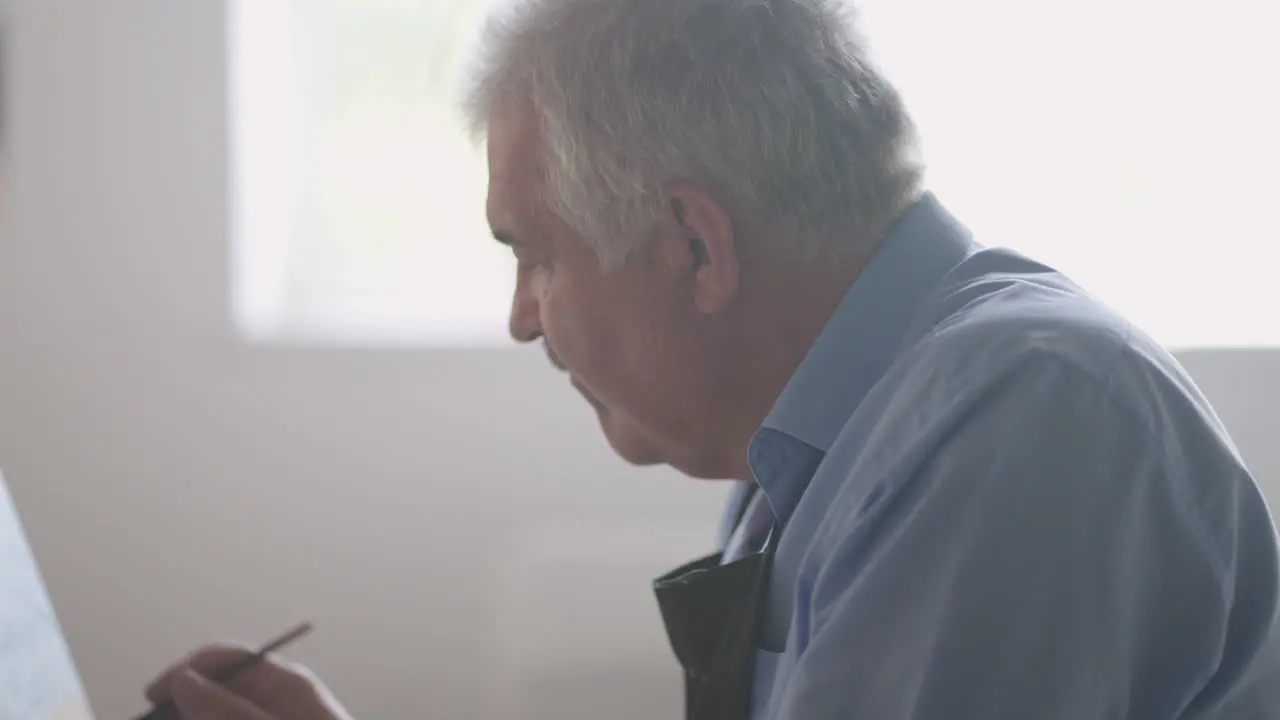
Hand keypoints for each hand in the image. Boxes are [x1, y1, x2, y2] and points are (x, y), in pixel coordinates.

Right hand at [144, 643, 353, 719]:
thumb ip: (227, 710)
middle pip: (215, 695)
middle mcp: (275, 705)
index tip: (152, 694)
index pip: (231, 659)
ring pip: (215, 716)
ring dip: (191, 718)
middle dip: (183, 709)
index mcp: (286, 686)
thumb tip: (185, 680)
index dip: (188, 670)